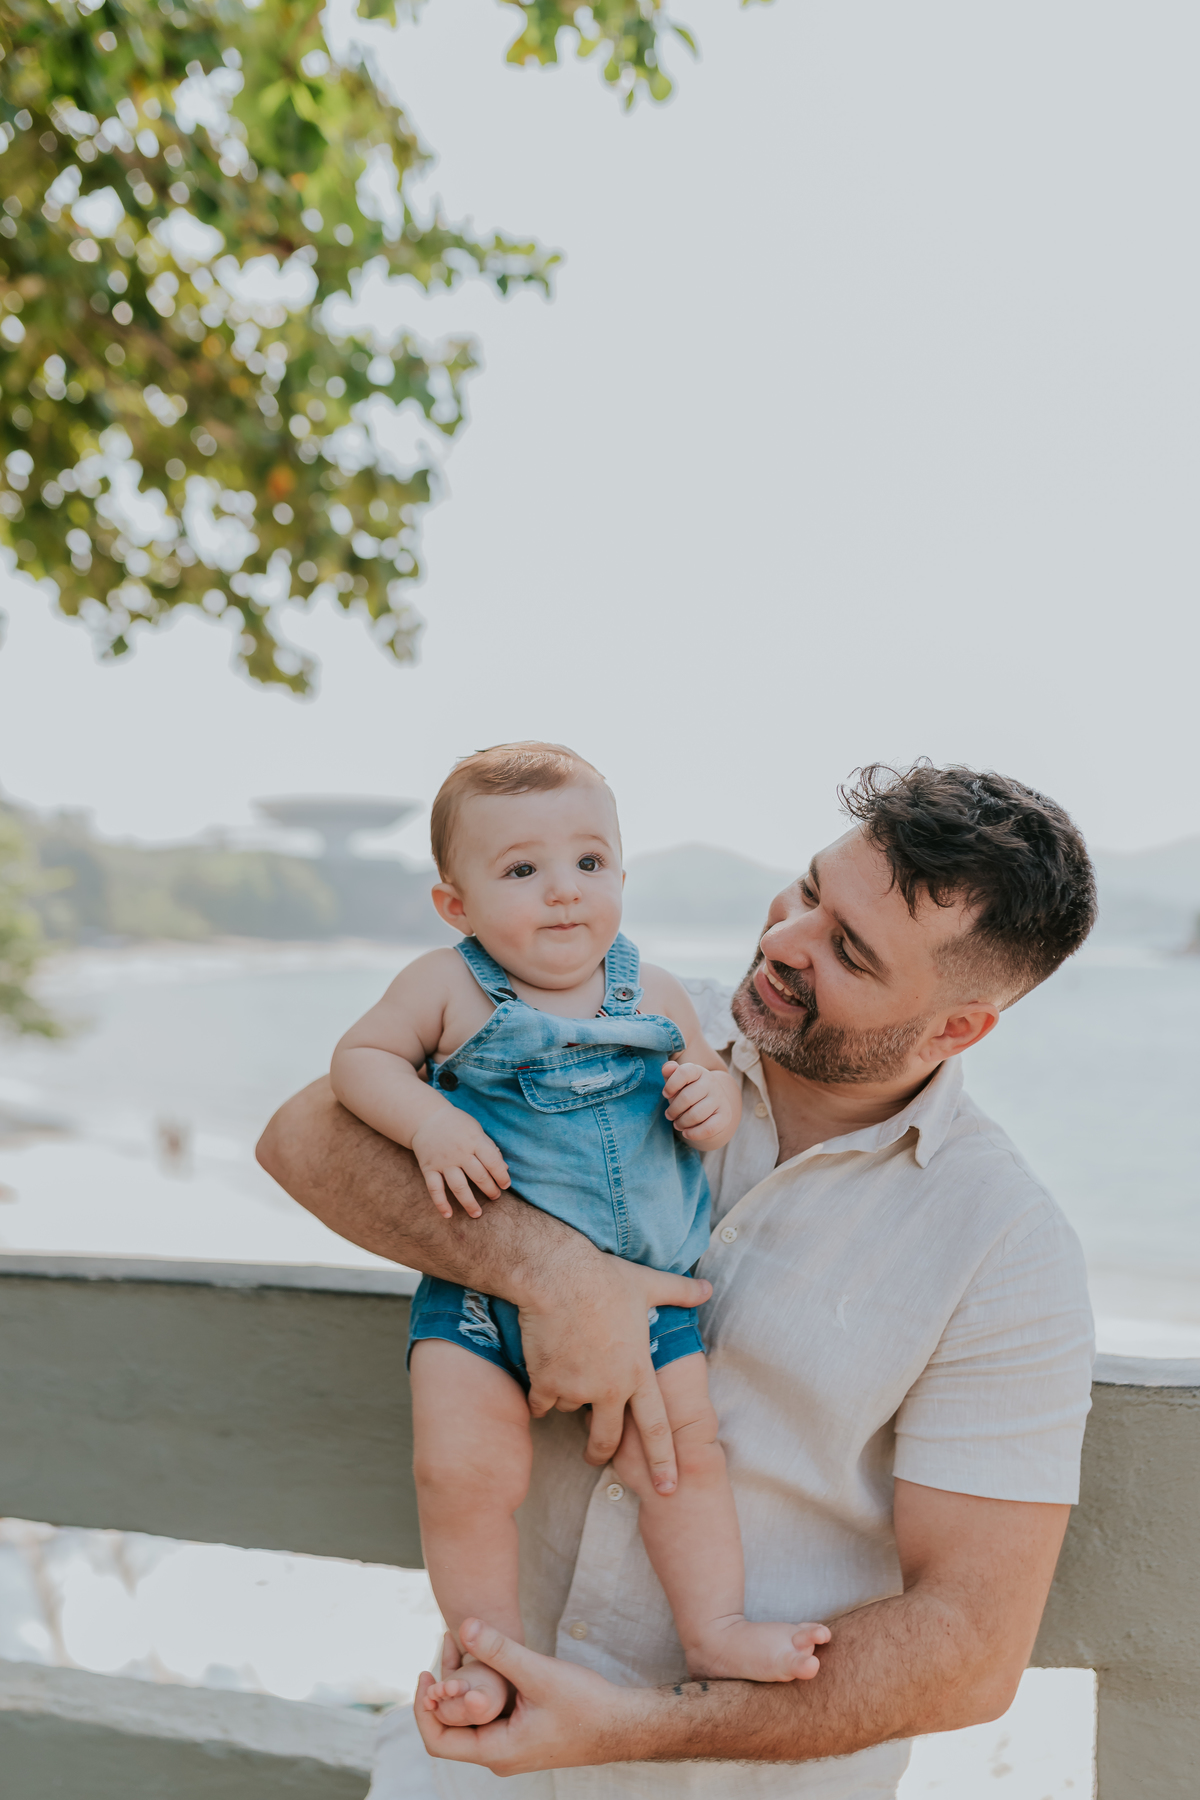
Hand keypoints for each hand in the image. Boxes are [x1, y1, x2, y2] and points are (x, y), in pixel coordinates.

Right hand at [411, 1108, 509, 1219]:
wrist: (426, 1118)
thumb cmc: (457, 1125)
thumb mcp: (477, 1130)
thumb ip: (490, 1149)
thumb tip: (505, 1169)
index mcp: (474, 1140)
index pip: (492, 1161)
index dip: (501, 1175)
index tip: (506, 1185)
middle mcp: (459, 1152)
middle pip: (478, 1176)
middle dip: (489, 1189)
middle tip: (495, 1197)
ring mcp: (443, 1161)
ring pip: (458, 1186)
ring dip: (469, 1202)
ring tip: (477, 1214)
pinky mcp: (428, 1168)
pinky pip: (434, 1188)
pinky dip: (441, 1203)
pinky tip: (448, 1215)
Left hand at [414, 1619, 652, 1775]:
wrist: (623, 1724)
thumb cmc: (586, 1705)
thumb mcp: (538, 1673)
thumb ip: (498, 1650)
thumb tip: (463, 1626)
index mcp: (497, 1751)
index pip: (438, 1741)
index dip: (423, 1708)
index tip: (426, 1672)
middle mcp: (499, 1756)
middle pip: (451, 1730)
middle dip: (442, 1691)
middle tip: (444, 1649)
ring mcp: (511, 1748)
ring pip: (471, 1722)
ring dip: (461, 1689)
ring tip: (462, 1648)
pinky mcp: (522, 1736)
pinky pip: (488, 1718)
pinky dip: (480, 1692)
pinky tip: (488, 1662)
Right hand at [518, 1244, 710, 1493]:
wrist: (557, 1276)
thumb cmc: (605, 1280)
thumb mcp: (649, 1285)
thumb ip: (680, 1292)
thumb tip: (708, 1288)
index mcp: (638, 1372)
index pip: (656, 1427)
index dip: (663, 1460)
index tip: (669, 1487)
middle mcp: (610, 1388)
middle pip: (607, 1438)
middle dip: (600, 1453)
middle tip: (596, 1458)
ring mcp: (577, 1390)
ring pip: (572, 1411)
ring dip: (569, 1400)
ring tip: (566, 1369)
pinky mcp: (547, 1384)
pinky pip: (541, 1403)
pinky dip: (540, 1395)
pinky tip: (540, 1376)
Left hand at [662, 1061, 735, 1146]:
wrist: (711, 1104)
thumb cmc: (688, 1091)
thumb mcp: (678, 1081)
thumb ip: (670, 1073)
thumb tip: (667, 1068)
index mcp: (698, 1071)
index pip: (684, 1072)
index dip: (671, 1085)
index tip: (666, 1094)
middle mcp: (711, 1082)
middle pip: (687, 1097)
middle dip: (673, 1110)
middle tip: (669, 1115)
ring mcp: (719, 1099)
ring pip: (696, 1115)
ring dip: (682, 1123)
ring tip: (677, 1124)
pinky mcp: (725, 1116)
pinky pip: (708, 1128)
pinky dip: (694, 1133)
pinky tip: (686, 1133)